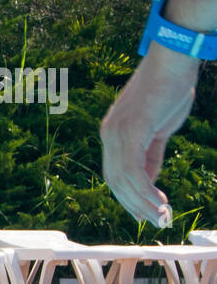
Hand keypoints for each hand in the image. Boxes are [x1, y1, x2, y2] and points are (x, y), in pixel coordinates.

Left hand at [101, 52, 198, 226]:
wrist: (175, 61)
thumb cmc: (169, 91)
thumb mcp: (158, 129)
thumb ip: (151, 153)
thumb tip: (149, 180)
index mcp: (112, 134)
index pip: (115, 174)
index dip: (129, 197)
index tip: (147, 213)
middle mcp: (109, 135)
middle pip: (115, 181)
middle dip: (135, 205)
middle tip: (157, 222)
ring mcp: (117, 133)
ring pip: (123, 180)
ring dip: (143, 203)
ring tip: (162, 217)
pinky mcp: (131, 131)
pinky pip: (134, 170)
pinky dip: (146, 190)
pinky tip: (160, 202)